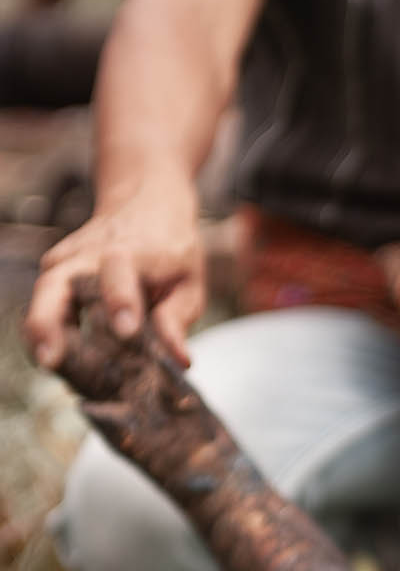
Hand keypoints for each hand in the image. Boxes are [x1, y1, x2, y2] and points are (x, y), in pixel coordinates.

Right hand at [25, 181, 204, 368]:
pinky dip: (48, 333)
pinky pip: (45, 306)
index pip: (118, 272)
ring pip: (42, 298)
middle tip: (49, 359)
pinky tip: (60, 361)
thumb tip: (178, 359)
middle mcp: (87, 255)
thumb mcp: (188, 281)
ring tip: (49, 366)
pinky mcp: (55, 274)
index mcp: (129, 251)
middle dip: (48, 322)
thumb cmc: (170, 248)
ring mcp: (64, 263)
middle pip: (56, 285)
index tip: (127, 331)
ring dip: (40, 333)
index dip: (121, 300)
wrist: (145, 204)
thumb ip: (178, 318)